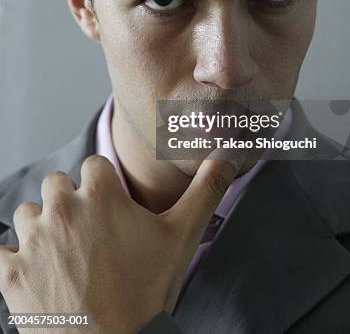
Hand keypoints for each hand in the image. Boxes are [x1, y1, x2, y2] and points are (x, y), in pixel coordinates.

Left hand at [0, 153, 240, 332]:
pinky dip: (14, 258)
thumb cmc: (147, 292)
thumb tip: (226, 157)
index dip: (104, 186)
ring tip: (66, 254)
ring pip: (28, 213)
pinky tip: (35, 271)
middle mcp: (62, 209)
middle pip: (58, 184)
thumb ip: (206, 190)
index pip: (94, 165)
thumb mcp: (183, 237)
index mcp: (101, 194)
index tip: (113, 208)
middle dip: (72, 201)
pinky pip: (2, 251)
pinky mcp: (11, 274)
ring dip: (43, 227)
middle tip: (91, 232)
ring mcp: (33, 241)